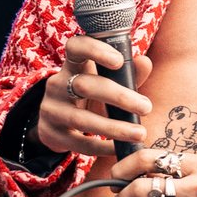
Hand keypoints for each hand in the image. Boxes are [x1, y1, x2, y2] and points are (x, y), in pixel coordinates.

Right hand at [35, 37, 153, 159]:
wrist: (57, 125)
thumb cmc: (91, 97)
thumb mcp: (106, 83)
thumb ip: (127, 74)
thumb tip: (145, 62)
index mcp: (72, 65)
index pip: (76, 47)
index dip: (94, 50)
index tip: (118, 61)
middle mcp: (57, 84)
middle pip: (84, 85)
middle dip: (118, 96)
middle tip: (146, 107)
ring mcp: (51, 109)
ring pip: (81, 119)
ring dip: (114, 127)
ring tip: (140, 133)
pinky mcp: (50, 133)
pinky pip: (78, 143)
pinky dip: (101, 147)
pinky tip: (119, 149)